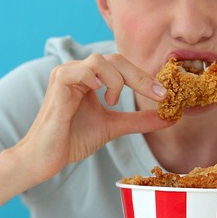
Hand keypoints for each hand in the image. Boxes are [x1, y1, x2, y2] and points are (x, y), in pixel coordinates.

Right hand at [15, 54, 173, 180]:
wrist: (46, 158)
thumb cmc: (73, 139)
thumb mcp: (114, 126)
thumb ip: (139, 120)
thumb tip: (170, 118)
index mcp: (91, 78)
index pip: (121, 66)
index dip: (144, 77)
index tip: (164, 94)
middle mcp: (78, 71)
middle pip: (115, 59)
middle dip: (140, 76)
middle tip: (157, 94)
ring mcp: (66, 75)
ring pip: (99, 60)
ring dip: (116, 80)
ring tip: (113, 101)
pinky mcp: (57, 85)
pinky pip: (79, 70)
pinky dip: (95, 79)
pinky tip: (101, 95)